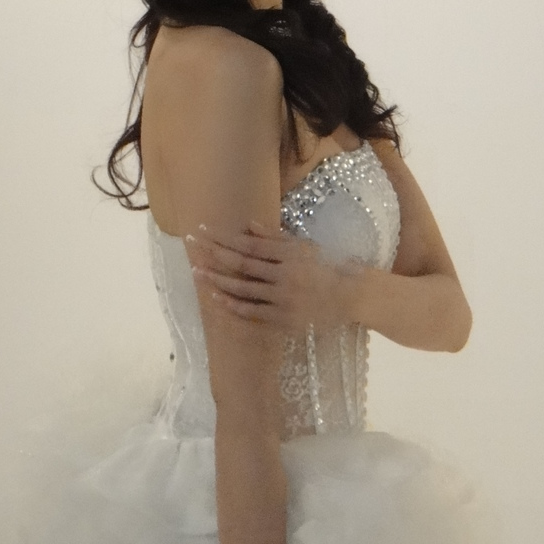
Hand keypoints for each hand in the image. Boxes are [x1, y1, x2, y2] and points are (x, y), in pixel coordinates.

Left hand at [187, 223, 359, 331]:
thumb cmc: (328, 266)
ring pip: (243, 289)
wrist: (352, 297)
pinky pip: (253, 312)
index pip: (248, 244)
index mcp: (289, 254)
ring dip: (217, 280)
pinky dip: (233, 305)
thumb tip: (248, 225)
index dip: (223, 237)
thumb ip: (276, 238)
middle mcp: (284, 275)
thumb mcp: (305, 247)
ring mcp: (283, 299)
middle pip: (241, 264)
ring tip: (196, 272)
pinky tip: (217, 297)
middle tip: (192, 245)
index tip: (204, 229)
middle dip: (213, 254)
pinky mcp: (284, 319)